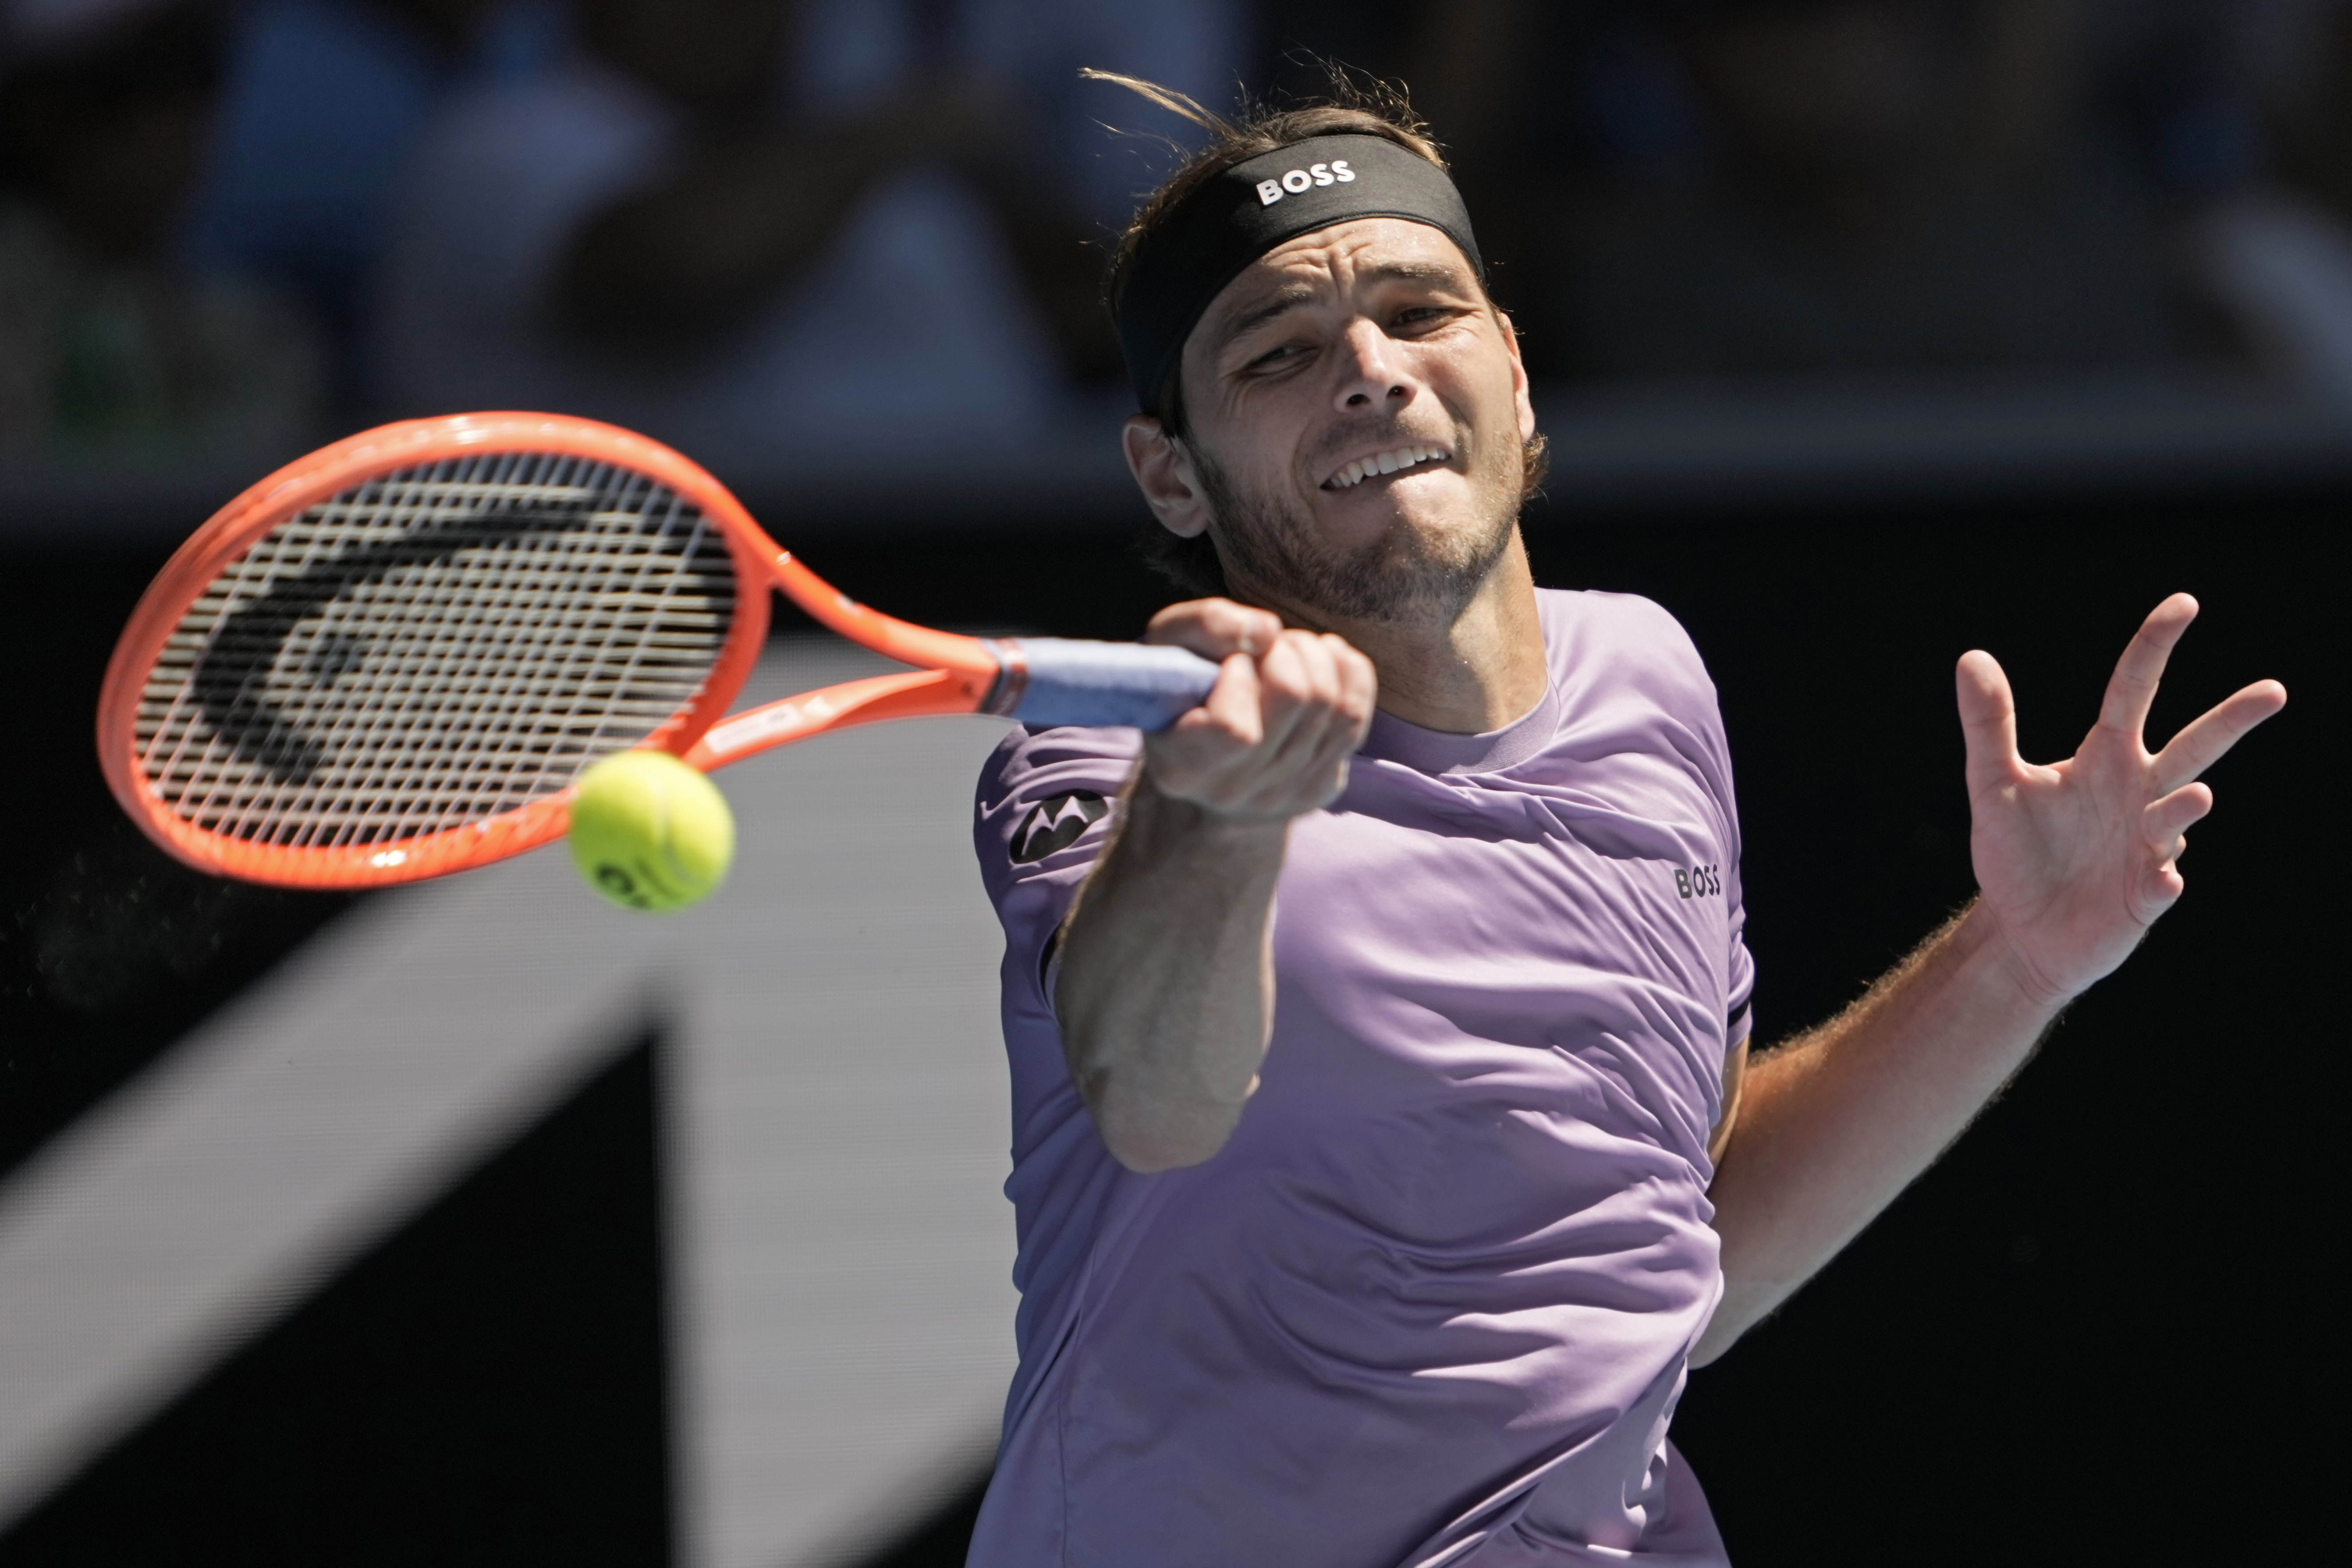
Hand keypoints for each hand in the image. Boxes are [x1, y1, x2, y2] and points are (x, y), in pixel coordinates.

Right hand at [1139, 599, 1375, 820]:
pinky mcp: (1321, 788)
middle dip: (1283, 651)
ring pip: (1333, 704)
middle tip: (1263, 648)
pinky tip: (1319, 665)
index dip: (1238, 676)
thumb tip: (1267, 632)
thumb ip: (1206, 625)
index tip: (1228, 664)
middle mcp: (1233, 792)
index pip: (1234, 729)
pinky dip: (1345, 673)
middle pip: (1293, 697)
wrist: (1205, 752)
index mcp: (1182, 768)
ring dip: (1313, 657)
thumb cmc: (1182, 687)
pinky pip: (1355, 714)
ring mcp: (1282, 796)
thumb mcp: (1169, 643)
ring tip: (1286, 654)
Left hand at [1957, 593, 2285, 1006]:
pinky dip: (2164, 879)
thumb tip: (1972, 657)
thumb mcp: (1993, 784)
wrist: (2019, 930)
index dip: (2155, 646)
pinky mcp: (2145, 895)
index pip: (2133, 690)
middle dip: (2232, 719)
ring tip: (2195, 796)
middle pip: (2193, 746)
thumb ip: (1988, 724)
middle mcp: (2138, 793)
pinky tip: (2162, 878)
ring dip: (2187, 805)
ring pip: (2178, 815)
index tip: (2184, 603)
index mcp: (2104, 758)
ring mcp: (2148, 844)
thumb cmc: (2015, 853)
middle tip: (2274, 690)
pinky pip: (2162, 883)